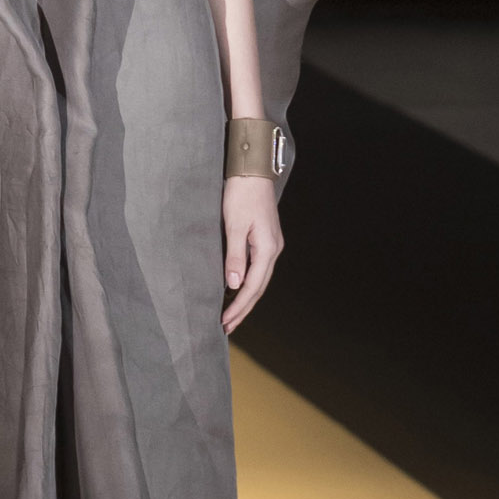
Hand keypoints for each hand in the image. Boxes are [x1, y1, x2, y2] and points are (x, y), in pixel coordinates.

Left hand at [221, 174, 282, 334]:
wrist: (252, 171)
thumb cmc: (242, 194)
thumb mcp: (235, 225)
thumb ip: (235, 256)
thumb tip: (234, 284)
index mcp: (268, 249)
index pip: (252, 286)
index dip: (238, 306)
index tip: (224, 322)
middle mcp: (273, 250)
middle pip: (259, 287)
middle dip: (243, 309)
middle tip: (226, 327)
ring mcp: (271, 245)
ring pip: (259, 280)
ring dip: (245, 299)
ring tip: (231, 315)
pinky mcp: (265, 240)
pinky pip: (257, 269)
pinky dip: (247, 284)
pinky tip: (237, 290)